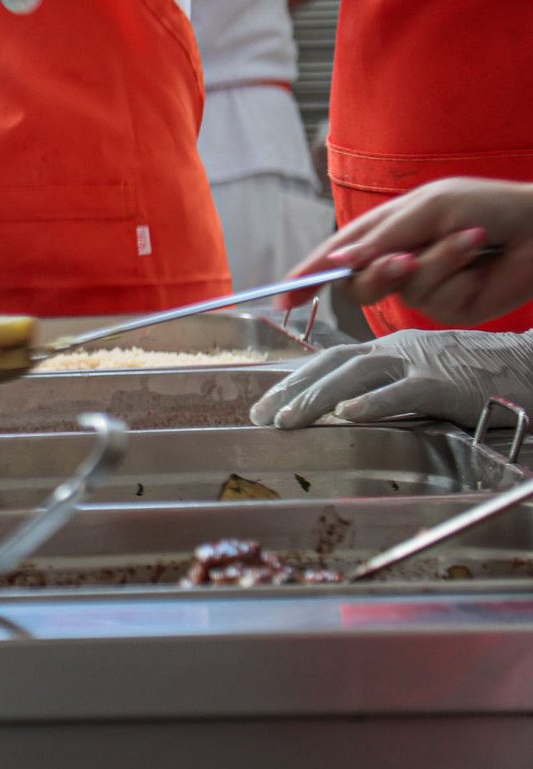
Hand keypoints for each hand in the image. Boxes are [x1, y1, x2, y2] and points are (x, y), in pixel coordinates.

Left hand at [251, 330, 532, 429]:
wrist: (528, 365)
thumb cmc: (476, 375)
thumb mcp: (420, 375)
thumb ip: (385, 386)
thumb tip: (343, 407)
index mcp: (388, 349)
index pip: (329, 361)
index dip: (293, 381)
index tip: (264, 404)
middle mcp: (396, 350)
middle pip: (332, 365)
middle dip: (292, 390)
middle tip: (262, 416)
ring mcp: (419, 363)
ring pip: (357, 375)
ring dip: (317, 397)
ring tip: (288, 419)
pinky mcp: (444, 383)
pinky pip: (403, 391)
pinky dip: (373, 401)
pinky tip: (347, 414)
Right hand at [276, 178, 532, 326]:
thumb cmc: (487, 205)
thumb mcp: (426, 207)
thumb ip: (382, 236)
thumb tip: (340, 261)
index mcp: (384, 232)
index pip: (335, 256)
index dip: (307, 276)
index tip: (282, 299)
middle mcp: (398, 261)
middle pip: (357, 284)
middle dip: (377, 272)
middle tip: (405, 259)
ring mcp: (422, 286)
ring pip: (398, 290)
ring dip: (434, 261)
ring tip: (468, 239)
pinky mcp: (449, 307)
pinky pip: (433, 298)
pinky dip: (455, 270)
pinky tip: (478, 253)